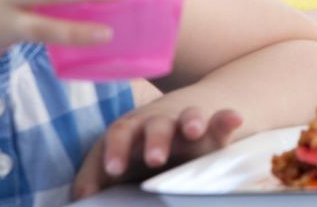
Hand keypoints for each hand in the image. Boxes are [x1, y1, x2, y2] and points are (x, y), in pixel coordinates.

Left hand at [72, 103, 242, 197]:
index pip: (119, 135)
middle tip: (155, 158)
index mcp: (131, 130)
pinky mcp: (214, 130)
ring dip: (191, 121)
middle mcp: (160, 123)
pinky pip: (221, 121)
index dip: (116, 150)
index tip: (113, 170)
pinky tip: (235, 118)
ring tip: (195, 131)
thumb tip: (81, 199)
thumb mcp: (117, 155)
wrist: (181, 120)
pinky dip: (227, 118)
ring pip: (189, 118)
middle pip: (155, 126)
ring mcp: (188, 124)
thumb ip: (95, 177)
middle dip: (155, 140)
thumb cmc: (140, 145)